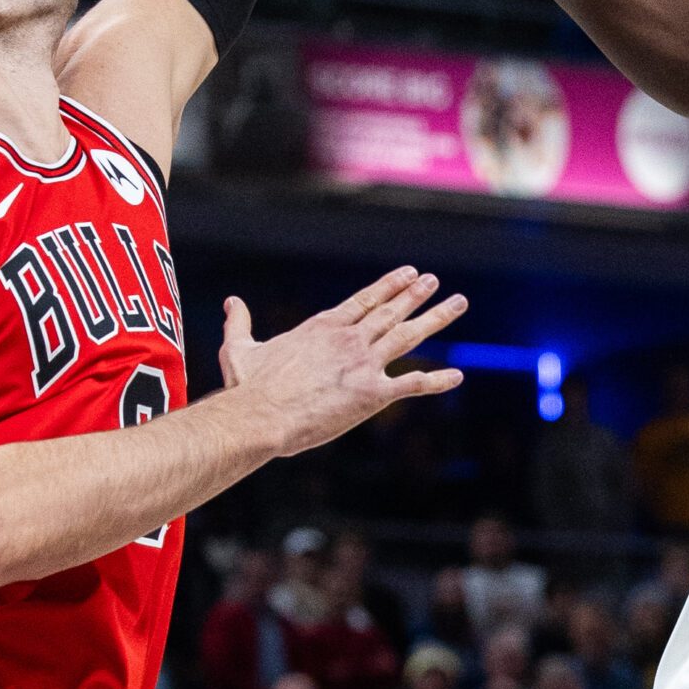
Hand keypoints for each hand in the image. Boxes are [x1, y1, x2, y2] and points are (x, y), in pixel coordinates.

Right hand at [219, 267, 465, 455]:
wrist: (261, 415)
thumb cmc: (248, 386)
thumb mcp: (240, 348)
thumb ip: (240, 323)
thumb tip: (231, 301)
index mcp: (323, 327)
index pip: (365, 300)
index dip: (389, 286)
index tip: (409, 273)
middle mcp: (350, 339)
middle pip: (391, 311)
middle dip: (416, 295)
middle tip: (435, 282)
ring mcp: (364, 363)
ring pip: (408, 335)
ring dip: (435, 318)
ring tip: (457, 303)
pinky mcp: (373, 393)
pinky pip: (413, 384)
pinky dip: (437, 380)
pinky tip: (458, 376)